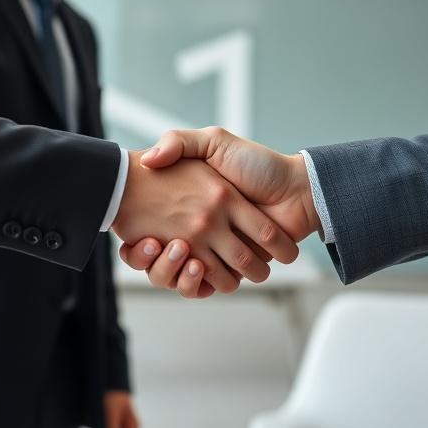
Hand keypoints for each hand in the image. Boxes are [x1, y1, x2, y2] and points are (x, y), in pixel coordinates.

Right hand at [112, 151, 298, 293]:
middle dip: (151, 259)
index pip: (147, 228)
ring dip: (171, 271)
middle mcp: (199, 232)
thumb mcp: (214, 140)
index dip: (135, 239)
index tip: (131, 233)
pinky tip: (194, 264)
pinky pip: (205, 287)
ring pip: (178, 277)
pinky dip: (195, 284)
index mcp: (190, 206)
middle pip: (159, 259)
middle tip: (153, 243)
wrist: (296, 189)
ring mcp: (215, 252)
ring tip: (179, 248)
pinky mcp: (233, 270)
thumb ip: (180, 141)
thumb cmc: (258, 163)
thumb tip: (147, 159)